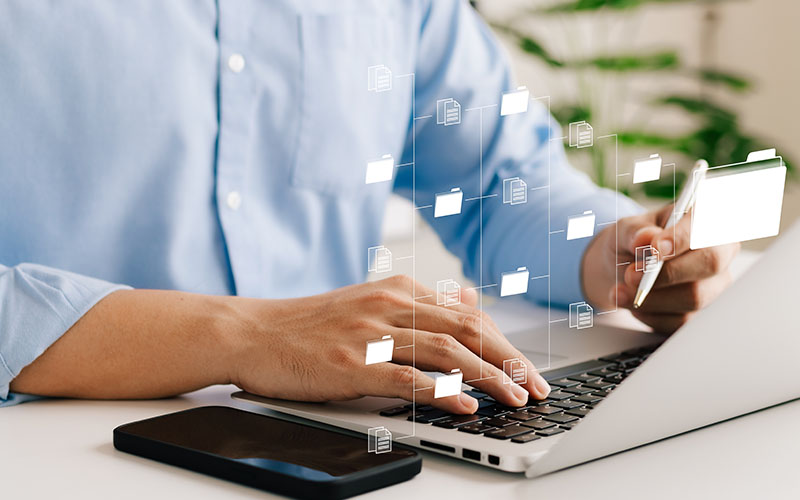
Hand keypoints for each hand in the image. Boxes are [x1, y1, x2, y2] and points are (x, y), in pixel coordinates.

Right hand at [230, 275, 550, 413]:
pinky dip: (441, 391)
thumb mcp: (370, 301)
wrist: (252, 331)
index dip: (505, 343)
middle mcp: (390, 306)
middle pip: (466, 330)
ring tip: (516, 398)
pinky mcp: (350, 363)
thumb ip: (421, 303)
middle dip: (509, 359)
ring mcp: (370, 333)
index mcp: (399, 291)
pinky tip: (465, 404)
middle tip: (537, 387)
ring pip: (445, 352)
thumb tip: (469, 298)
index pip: (467, 316)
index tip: (528, 368)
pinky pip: (406, 377)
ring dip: (488, 375)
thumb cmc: (310, 324)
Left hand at [582, 204, 739, 332]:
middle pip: (710, 263)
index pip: (706, 223)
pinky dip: (650, 314)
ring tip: (620, 292)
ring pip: (694, 297)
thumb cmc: (633, 242)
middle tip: (630, 275)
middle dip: (668, 273)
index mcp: (704, 218)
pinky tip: (634, 304)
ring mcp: (715, 284)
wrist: (624, 269)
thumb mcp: (626, 229)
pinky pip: (682, 320)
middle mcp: (719, 250)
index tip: (654, 249)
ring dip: (651, 298)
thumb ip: (634, 232)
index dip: (682, 237)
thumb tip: (645, 239)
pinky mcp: (703, 312)